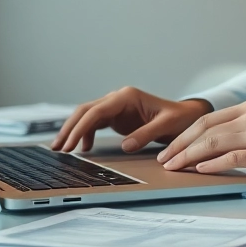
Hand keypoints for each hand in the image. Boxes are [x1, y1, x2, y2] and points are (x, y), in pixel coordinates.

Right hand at [51, 87, 211, 152]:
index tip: (70, 143)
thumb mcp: (167, 126)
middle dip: (70, 128)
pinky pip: (96, 123)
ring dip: (74, 131)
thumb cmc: (180, 118)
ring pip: (87, 116)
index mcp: (127, 97)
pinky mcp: (117, 116)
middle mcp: (118, 98)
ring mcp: (116, 107)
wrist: (188, 115)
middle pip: (85, 111)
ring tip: (62, 149)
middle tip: (57, 148)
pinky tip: (84, 149)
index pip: (96, 111)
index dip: (81, 128)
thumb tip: (124, 146)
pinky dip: (87, 134)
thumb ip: (146, 134)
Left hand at [156, 100, 245, 179]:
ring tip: (174, 167)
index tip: (168, 149)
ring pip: (214, 142)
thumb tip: (208, 150)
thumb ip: (241, 133)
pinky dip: (213, 164)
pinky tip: (199, 170)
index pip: (206, 120)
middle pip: (204, 129)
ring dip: (189, 156)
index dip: (183, 135)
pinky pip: (233, 157)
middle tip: (163, 160)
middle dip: (179, 145)